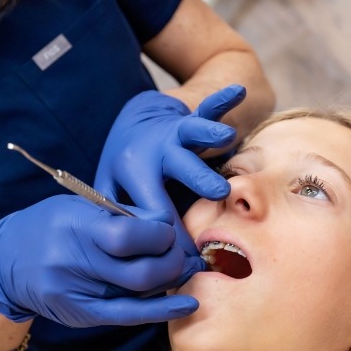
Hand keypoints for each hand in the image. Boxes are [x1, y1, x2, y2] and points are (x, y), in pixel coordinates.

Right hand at [0, 195, 202, 326]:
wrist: (7, 262)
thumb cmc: (48, 226)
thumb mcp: (78, 206)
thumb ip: (120, 214)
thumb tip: (166, 223)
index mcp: (74, 226)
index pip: (129, 235)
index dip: (160, 234)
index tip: (167, 231)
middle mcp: (74, 262)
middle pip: (141, 271)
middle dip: (173, 261)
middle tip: (179, 253)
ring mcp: (77, 293)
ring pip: (139, 293)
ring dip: (171, 281)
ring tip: (184, 270)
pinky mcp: (81, 313)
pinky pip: (127, 315)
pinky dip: (161, 310)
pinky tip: (186, 304)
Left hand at [94, 84, 245, 254]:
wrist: (137, 125)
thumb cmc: (129, 169)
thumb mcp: (114, 190)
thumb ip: (120, 216)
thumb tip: (137, 256)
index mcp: (133, 173)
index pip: (155, 210)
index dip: (173, 236)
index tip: (188, 258)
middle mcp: (154, 151)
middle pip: (175, 168)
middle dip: (196, 180)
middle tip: (217, 194)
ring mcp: (174, 133)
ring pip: (192, 133)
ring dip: (209, 135)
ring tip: (225, 137)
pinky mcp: (191, 119)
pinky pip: (208, 108)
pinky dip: (222, 100)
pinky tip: (236, 91)